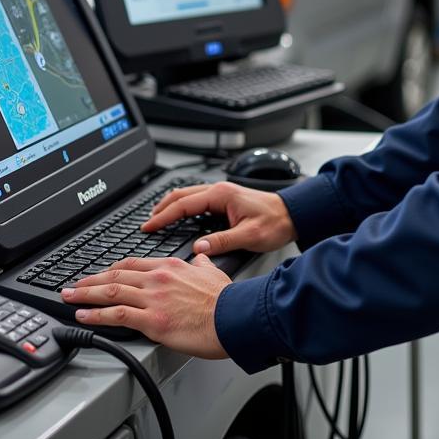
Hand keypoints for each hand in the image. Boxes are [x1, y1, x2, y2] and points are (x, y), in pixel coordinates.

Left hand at [61, 255, 230, 357]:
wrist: (233, 317)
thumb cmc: (226, 300)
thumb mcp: (213, 273)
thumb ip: (202, 264)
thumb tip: (201, 258)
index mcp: (171, 266)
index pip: (133, 264)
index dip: (113, 268)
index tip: (102, 273)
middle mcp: (158, 278)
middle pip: (115, 275)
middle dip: (90, 281)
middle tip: (74, 285)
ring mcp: (153, 298)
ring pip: (110, 292)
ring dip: (85, 295)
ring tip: (69, 298)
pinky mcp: (152, 320)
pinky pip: (116, 316)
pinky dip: (95, 315)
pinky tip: (83, 316)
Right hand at [143, 181, 296, 255]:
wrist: (293, 214)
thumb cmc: (275, 222)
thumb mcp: (249, 236)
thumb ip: (222, 241)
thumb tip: (199, 248)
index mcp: (221, 195)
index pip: (184, 204)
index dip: (164, 216)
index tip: (148, 227)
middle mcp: (219, 190)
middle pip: (181, 195)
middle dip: (161, 208)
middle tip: (146, 224)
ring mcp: (221, 193)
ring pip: (188, 195)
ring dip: (170, 206)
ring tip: (156, 220)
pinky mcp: (225, 199)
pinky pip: (197, 200)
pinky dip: (182, 207)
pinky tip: (178, 217)